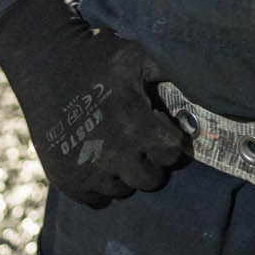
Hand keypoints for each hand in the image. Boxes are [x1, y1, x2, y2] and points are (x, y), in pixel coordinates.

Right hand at [0, 0, 185, 208]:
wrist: (44, 59)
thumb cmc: (97, 55)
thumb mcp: (137, 55)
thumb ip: (171, 73)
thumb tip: (210, 86)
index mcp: (133, 123)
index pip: (173, 154)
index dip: (171, 139)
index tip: (160, 127)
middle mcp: (110, 152)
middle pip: (151, 179)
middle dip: (151, 159)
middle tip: (139, 138)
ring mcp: (85, 170)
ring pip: (124, 191)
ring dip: (126, 172)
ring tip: (116, 144)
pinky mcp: (64, 179)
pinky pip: (98, 200)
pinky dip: (102, 184)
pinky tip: (98, 157)